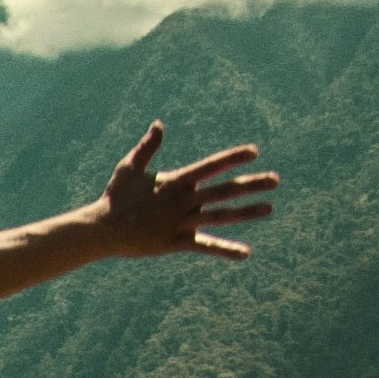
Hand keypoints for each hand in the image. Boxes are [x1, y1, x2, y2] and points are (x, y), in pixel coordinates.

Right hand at [97, 121, 276, 257]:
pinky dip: (226, 250)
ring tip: (270, 208)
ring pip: (221, 216)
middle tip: (276, 180)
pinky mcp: (176, 243)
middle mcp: (183, 200)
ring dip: (247, 212)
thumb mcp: (130, 167)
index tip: (254, 152)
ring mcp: (181, 222)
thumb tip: (159, 124)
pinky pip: (206, 246)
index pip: (210, 166)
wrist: (102, 229)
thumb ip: (148, 146)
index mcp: (175, 181)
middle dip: (252, 184)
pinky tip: (245, 253)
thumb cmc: (116, 196)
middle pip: (224, 190)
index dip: (233, 158)